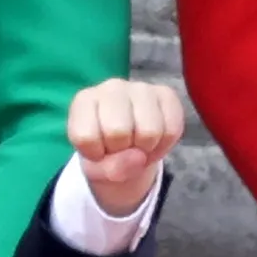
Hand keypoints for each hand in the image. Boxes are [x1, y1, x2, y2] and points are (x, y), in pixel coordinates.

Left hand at [67, 79, 183, 215]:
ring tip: (137, 146)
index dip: (95, 154)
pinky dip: (164, 145)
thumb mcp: (96, 168)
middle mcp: (111, 88)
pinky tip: (154, 142)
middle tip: (121, 148)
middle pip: (118, 131)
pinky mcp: (166, 93)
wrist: (127, 144)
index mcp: (83, 101)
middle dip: (121, 150)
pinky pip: (172, 129)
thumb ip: (109, 169)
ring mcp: (141, 88)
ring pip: (149, 131)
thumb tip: (139, 157)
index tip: (98, 151)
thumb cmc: (104, 151)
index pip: (86, 136)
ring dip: (146, 149)